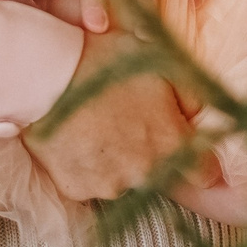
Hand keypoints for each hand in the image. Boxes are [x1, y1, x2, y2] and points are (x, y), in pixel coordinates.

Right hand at [25, 29, 212, 203]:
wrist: (43, 73)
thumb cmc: (103, 58)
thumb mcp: (158, 62)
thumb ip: (190, 94)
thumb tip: (202, 114)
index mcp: (170, 142)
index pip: (203, 174)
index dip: (197, 160)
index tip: (185, 148)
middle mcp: (144, 171)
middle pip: (158, 175)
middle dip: (149, 156)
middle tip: (126, 124)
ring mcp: (108, 184)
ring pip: (121, 180)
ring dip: (115, 162)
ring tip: (95, 127)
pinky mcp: (76, 188)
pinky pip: (89, 183)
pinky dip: (85, 167)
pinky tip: (75, 138)